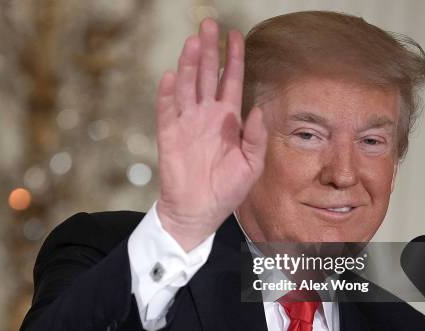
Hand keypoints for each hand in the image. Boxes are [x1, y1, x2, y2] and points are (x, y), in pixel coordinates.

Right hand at [155, 18, 267, 250]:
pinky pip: (167, 110)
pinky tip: (171, 76)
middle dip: (209, 50)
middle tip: (209, 25)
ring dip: (189, 64)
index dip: (234, 59)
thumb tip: (257, 109)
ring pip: (187, 86)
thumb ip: (255, 138)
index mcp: (228, 120)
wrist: (199, 212)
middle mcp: (207, 115)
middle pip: (207, 75)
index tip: (236, 36)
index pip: (231, 81)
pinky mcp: (169, 135)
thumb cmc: (227, 191)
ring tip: (193, 42)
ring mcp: (187, 123)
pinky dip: (168, 93)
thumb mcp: (251, 166)